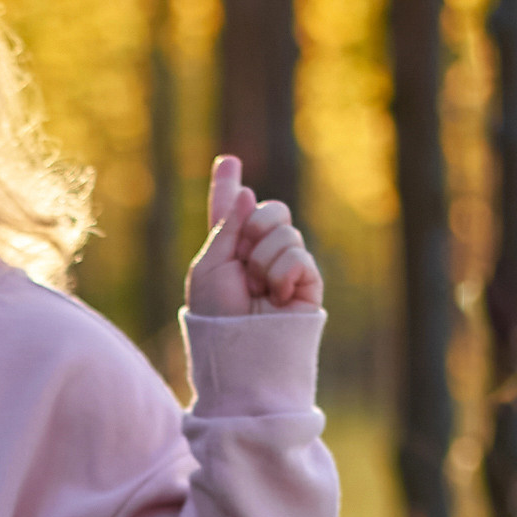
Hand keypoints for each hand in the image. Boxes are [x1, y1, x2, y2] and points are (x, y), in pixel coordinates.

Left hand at [186, 153, 324, 317]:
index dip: (228, 186)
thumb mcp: (209, 268)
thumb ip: (226, 228)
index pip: (231, 212)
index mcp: (228, 251)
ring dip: (264, 261)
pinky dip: (282, 274)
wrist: (243, 355)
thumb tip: (251, 193)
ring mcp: (285, 268)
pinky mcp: (307, 284)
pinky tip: (276, 298)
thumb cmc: (217, 319)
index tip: (228, 161)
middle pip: (270, 210)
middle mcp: (257, 255)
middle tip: (244, 260)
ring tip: (256, 292)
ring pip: (286, 231)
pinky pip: (299, 256)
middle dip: (255, 226)